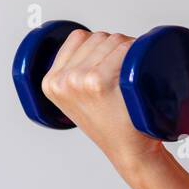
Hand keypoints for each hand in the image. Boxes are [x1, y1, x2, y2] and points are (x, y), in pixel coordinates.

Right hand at [40, 29, 166, 167]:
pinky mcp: (99, 81)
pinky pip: (124, 49)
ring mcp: (80, 79)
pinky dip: (136, 52)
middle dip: (117, 47)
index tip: (111, 62)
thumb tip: (88, 42)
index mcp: (51, 82)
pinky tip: (138, 68)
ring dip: (130, 48)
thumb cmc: (110, 125)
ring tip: (132, 73)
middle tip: (127, 71)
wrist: (129, 151)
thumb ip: (72, 73)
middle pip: (98, 37)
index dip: (100, 44)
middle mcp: (62, 80)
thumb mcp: (77, 101)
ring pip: (113, 39)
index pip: (78, 38)